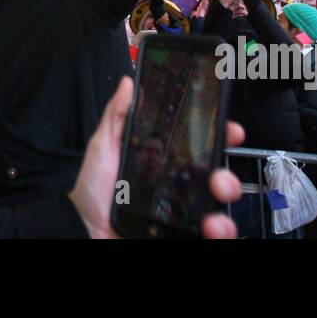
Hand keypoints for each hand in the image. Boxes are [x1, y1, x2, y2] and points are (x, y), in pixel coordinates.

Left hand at [68, 76, 244, 238]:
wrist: (86, 231)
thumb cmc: (94, 192)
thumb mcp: (103, 147)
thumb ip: (117, 116)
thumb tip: (129, 83)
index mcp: (164, 162)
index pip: (200, 147)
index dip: (219, 136)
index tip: (230, 129)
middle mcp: (179, 187)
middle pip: (218, 176)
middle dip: (227, 174)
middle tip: (219, 177)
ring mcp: (184, 213)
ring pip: (221, 205)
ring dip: (227, 200)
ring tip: (215, 203)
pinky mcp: (185, 233)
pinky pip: (214, 233)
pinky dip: (221, 230)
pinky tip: (210, 227)